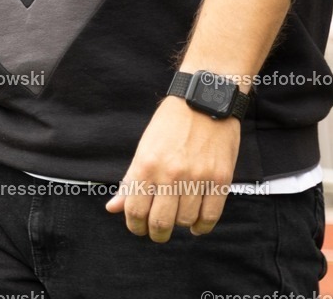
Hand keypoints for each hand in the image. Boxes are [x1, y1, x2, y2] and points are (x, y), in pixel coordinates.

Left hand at [105, 96, 240, 240]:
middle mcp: (170, 173)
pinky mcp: (220, 178)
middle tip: (158, 231)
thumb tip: (113, 208)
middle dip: (157, 233)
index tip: (139, 227)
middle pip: (160, 223)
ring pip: (185, 221)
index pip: (135, 211)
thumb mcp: (145, 147)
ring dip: (180, 225)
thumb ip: (130, 180)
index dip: (135, 226)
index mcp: (146, 164)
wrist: (205, 99)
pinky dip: (202, 226)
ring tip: (178, 217)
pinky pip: (210, 216)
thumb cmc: (171, 123)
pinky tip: (196, 224)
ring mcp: (197, 176)